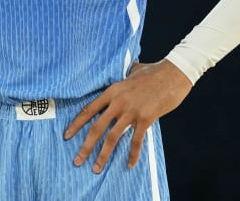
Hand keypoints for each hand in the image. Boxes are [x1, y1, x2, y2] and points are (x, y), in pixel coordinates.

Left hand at [62, 60, 191, 172]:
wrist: (173, 74)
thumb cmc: (154, 72)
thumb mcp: (132, 71)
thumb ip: (124, 76)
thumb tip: (123, 72)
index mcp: (112, 91)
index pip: (89, 110)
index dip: (76, 124)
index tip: (67, 136)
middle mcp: (118, 102)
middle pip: (97, 127)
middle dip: (86, 146)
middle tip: (77, 160)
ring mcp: (131, 111)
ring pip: (112, 137)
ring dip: (103, 155)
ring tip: (96, 168)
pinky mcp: (145, 118)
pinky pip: (136, 141)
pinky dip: (132, 155)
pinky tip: (129, 165)